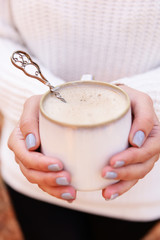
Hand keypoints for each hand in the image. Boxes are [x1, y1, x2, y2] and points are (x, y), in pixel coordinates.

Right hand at [8, 95, 75, 201]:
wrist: (55, 109)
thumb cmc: (44, 104)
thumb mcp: (35, 105)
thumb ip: (28, 120)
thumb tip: (31, 143)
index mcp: (19, 140)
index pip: (25, 156)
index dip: (39, 164)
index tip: (58, 164)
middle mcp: (24, 154)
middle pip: (31, 173)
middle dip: (48, 179)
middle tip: (67, 179)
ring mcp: (34, 163)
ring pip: (39, 182)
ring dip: (54, 189)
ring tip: (71, 193)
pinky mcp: (45, 167)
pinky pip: (48, 183)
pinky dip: (58, 190)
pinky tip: (70, 194)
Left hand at [102, 85, 159, 199]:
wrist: (119, 101)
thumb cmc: (129, 98)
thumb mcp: (139, 100)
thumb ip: (144, 116)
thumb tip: (136, 141)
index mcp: (155, 133)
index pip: (148, 150)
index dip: (132, 158)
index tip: (113, 160)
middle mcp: (150, 147)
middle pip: (143, 166)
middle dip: (125, 173)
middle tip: (105, 173)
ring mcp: (141, 156)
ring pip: (136, 175)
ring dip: (122, 184)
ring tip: (106, 192)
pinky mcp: (130, 160)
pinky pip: (129, 177)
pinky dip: (120, 186)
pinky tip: (107, 192)